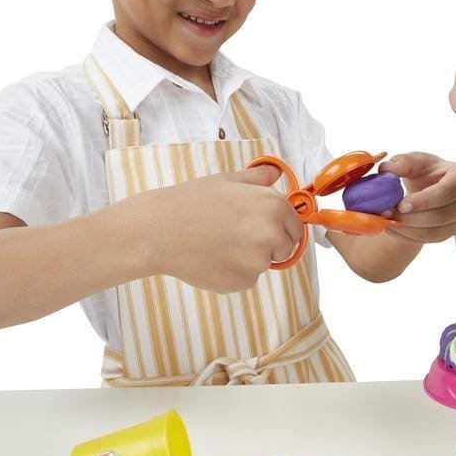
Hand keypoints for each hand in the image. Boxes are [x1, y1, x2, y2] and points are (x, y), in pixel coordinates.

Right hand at [143, 164, 305, 290]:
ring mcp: (259, 260)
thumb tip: (275, 173)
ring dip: (249, 259)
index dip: (279, 227)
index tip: (259, 227)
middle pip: (285, 247)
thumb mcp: (228, 181)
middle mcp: (272, 233)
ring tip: (218, 244)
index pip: (295, 226)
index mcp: (274, 205)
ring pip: (264, 264)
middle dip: (267, 245)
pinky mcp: (244, 281)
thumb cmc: (191, 202)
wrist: (159, 231)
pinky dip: (234, 274)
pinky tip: (213, 258)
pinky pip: (247, 279)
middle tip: (234, 236)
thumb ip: (257, 179)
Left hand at [378, 152, 455, 242]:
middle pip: (442, 216)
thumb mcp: (415, 161)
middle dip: (411, 218)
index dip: (423, 201)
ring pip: (436, 232)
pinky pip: (432, 239)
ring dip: (408, 230)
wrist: (436, 186)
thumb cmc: (428, 171)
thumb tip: (387, 169)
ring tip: (387, 222)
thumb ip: (401, 162)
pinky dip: (410, 237)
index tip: (401, 205)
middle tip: (387, 214)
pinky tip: (394, 228)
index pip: (446, 192)